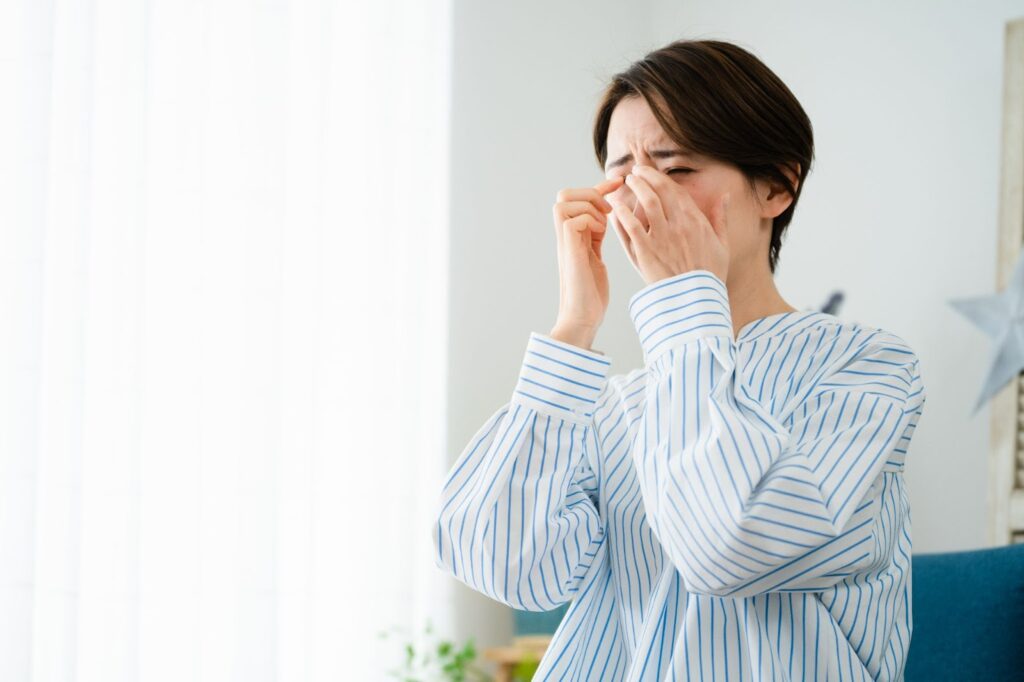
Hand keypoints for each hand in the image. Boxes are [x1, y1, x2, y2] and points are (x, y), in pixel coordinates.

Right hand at [550, 176, 625, 346]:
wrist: (584, 317)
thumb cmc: (591, 294)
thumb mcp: (595, 256)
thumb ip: (595, 237)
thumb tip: (607, 219)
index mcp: (573, 235)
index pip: (579, 199)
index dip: (599, 187)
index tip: (618, 183)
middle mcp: (565, 236)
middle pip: (563, 194)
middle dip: (588, 193)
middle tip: (607, 209)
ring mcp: (565, 243)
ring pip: (564, 202)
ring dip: (589, 207)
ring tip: (604, 226)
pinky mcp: (568, 251)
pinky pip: (573, 219)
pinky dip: (589, 220)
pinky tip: (600, 236)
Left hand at [607, 164, 729, 285]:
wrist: (696, 301)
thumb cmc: (709, 275)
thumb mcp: (722, 245)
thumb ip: (720, 218)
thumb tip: (724, 196)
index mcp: (696, 221)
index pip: (675, 190)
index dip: (660, 178)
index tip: (649, 172)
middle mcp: (678, 225)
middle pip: (659, 191)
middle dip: (645, 177)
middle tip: (634, 172)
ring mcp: (662, 238)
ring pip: (647, 203)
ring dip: (636, 189)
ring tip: (626, 182)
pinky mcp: (646, 252)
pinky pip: (632, 227)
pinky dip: (623, 213)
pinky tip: (616, 206)